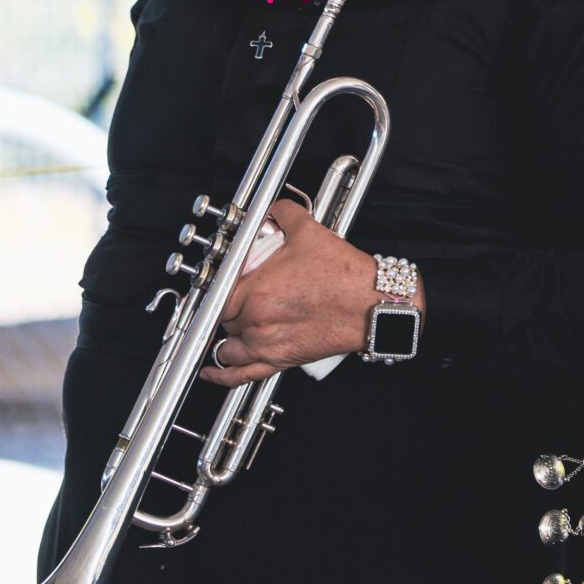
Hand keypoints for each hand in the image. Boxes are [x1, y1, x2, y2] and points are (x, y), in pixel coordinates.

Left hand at [202, 201, 386, 385]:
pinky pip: (240, 375)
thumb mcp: (312, 232)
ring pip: (226, 344)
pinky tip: (210, 371)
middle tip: (242, 295)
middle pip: (222, 315)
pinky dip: (220, 375)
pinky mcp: (279, 361)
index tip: (222, 280)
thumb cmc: (345, 275)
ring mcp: (265, 344)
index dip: (218, 284)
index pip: (216, 290)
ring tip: (235, 323)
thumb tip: (274, 208)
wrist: (373, 305)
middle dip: (229, 305)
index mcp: (256, 290)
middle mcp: (255, 320)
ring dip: (227, 333)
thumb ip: (285, 214)